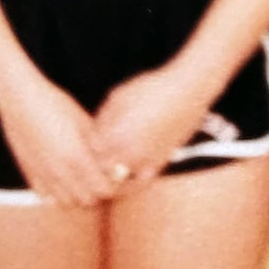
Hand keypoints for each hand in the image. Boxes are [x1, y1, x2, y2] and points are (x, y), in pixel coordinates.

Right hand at [0, 76, 118, 209]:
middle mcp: (60, 171)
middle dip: (96, 192)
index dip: (111, 186)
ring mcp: (43, 174)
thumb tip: (112, 160)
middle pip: (87, 201)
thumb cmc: (54, 103)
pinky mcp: (28, 172)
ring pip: (66, 202)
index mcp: (77, 157)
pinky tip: (59, 177)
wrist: (19, 98)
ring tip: (79, 179)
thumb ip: (98, 143)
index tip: (113, 176)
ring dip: (76, 195)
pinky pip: (45, 195)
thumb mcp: (82, 120)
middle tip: (98, 177)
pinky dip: (55, 193)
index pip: (103, 190)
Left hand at [91, 62, 216, 192]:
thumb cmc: (151, 88)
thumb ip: (103, 117)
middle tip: (91, 158)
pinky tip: (128, 171)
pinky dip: (132, 180)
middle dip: (94, 164)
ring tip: (109, 165)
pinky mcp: (160, 162)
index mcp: (113, 134)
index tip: (82, 142)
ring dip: (111, 175)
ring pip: (119, 180)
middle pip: (100, 170)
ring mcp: (145, 160)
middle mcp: (127, 152)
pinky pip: (141, 181)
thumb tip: (94, 131)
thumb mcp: (118, 96)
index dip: (82, 147)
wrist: (187, 90)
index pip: (87, 152)